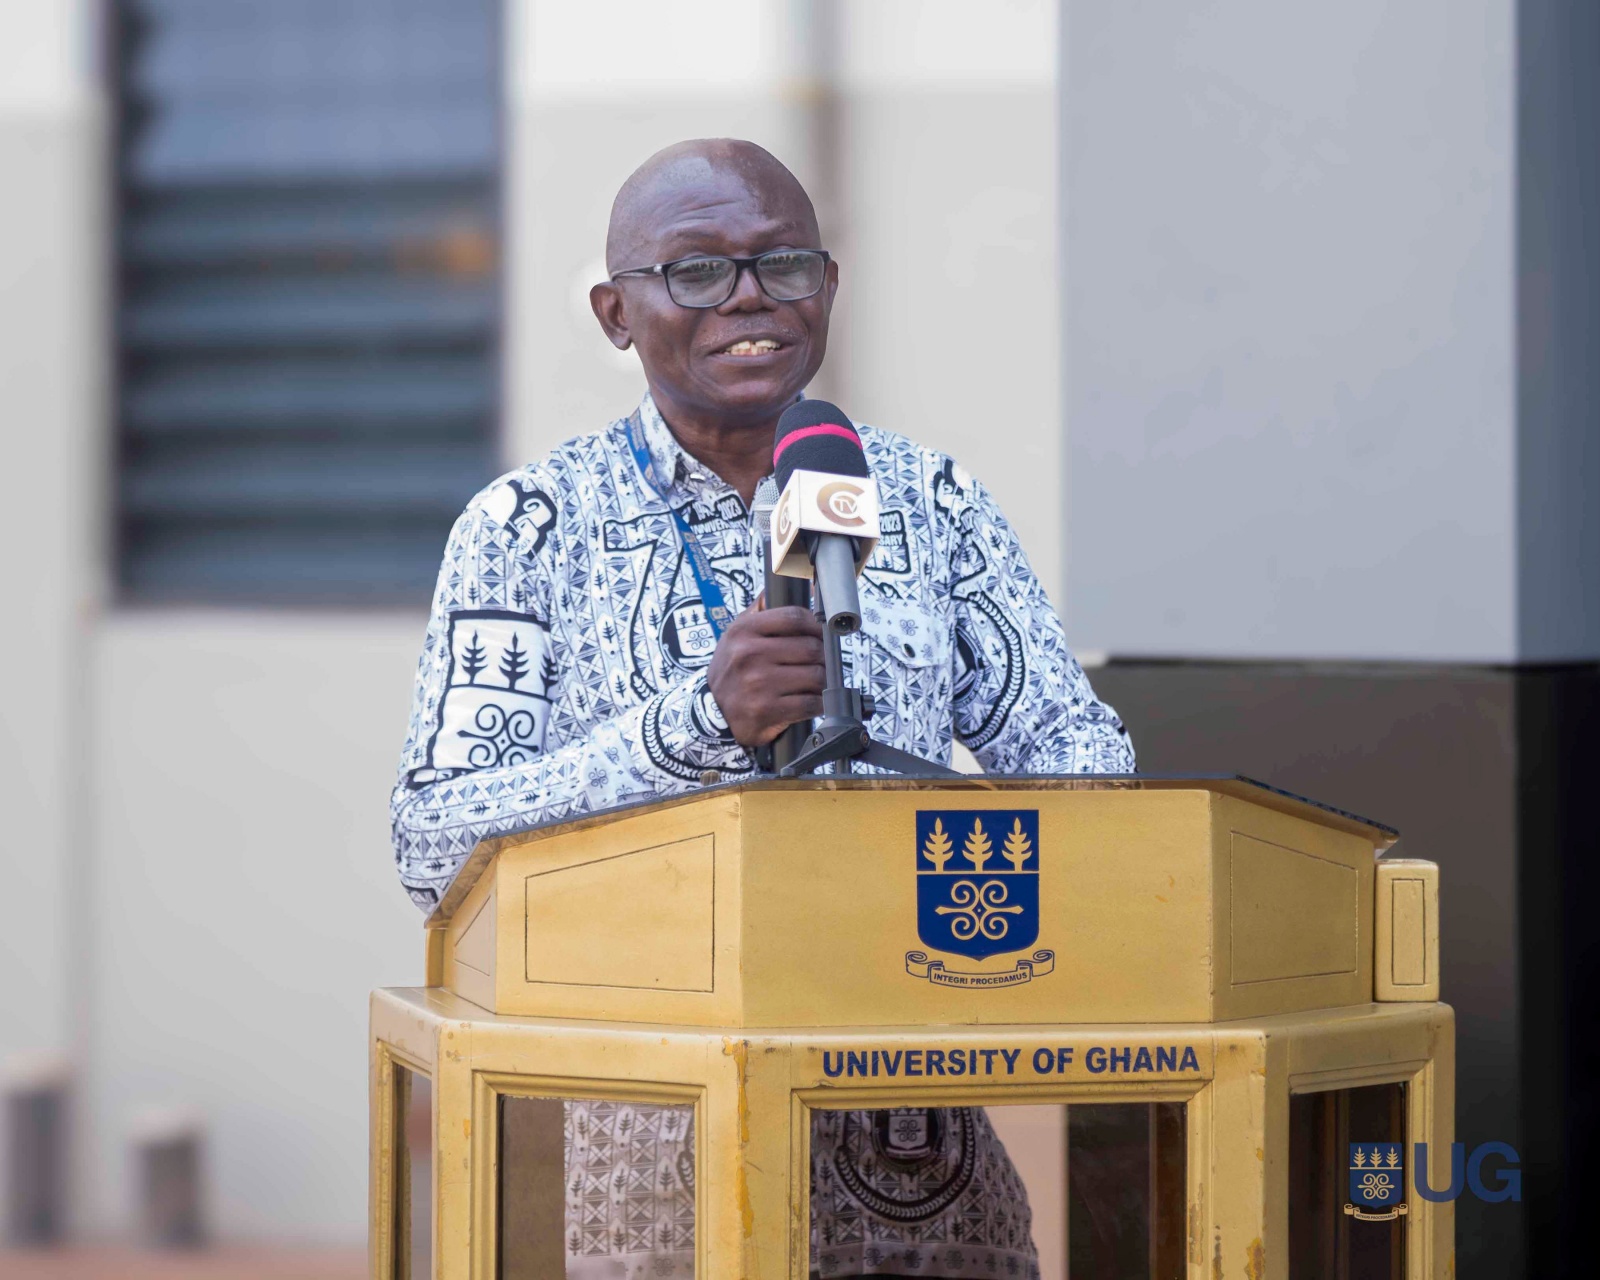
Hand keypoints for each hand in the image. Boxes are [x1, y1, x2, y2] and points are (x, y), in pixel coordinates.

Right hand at [706, 605, 824, 747]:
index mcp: (743, 631)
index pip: (794, 617)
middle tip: (819, 663)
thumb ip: (761, 608)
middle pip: (810, 648)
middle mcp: (748, 655)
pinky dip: (817, 704)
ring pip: (816, 676)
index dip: (815, 625)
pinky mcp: (766, 710)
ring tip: (814, 683)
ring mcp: (757, 684)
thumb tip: (795, 580)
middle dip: (822, 657)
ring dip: (822, 682)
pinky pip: (811, 703)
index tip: (820, 634)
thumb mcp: (737, 634)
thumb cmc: (733, 669)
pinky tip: (809, 701)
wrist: (711, 712)